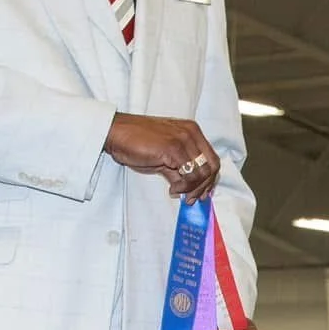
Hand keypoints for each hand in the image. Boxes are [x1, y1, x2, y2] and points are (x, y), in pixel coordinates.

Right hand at [105, 113, 221, 201]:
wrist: (116, 132)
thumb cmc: (136, 142)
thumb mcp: (164, 157)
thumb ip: (178, 170)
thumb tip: (187, 189)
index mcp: (192, 131)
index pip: (212, 158)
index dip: (209, 179)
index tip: (201, 193)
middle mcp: (191, 133)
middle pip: (212, 166)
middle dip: (204, 186)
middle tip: (192, 198)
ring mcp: (183, 139)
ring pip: (202, 172)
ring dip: (192, 188)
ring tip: (178, 192)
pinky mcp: (173, 147)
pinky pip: (189, 173)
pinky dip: (183, 186)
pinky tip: (172, 189)